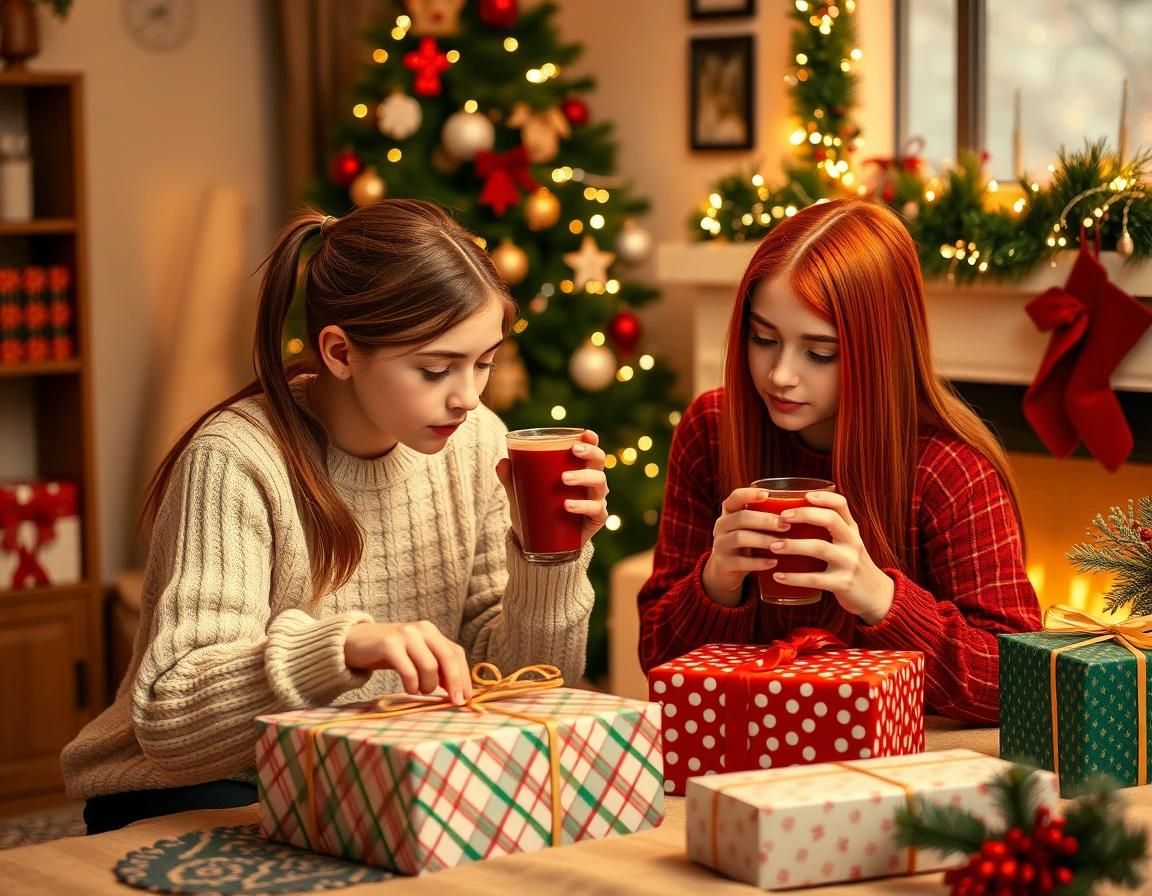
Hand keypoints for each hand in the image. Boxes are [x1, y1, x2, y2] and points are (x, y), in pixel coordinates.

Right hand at [343, 620, 471, 704]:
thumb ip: (435, 667)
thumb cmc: (389, 653)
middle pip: (448, 657)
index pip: (456, 653)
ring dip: (429, 686)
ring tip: (420, 691)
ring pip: (430, 666)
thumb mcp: (415, 656)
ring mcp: (406, 635)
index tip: (466, 697)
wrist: (354, 641)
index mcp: (432, 632)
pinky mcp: (388, 644)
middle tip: (455, 702)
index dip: (464, 676)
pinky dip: (412, 684)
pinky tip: (410, 689)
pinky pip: (408, 669)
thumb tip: (457, 689)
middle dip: (455, 682)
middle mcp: (422, 629)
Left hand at [495, 429, 608, 547]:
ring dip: (584, 477)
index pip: (590, 451)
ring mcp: (595, 500)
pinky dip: (583, 506)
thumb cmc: (536, 510)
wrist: (541, 545)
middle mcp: (591, 483)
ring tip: (564, 479)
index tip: (585, 433)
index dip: (591, 440)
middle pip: (599, 462)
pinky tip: (568, 505)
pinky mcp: (595, 520)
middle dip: (590, 453)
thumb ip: (511, 478)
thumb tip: (502, 462)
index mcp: (579, 469)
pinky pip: (596, 510)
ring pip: (600, 483)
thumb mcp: (521, 494)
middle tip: (574, 451)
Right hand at [701, 487, 789, 605]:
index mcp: (729, 512)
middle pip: (741, 518)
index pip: (735, 497)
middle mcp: (722, 526)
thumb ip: (768, 516)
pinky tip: (774, 563)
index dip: (749, 494)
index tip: (768, 494)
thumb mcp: (752, 527)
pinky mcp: (723, 565)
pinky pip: (739, 562)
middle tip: (786, 525)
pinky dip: (758, 562)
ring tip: (781, 544)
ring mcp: (720, 545)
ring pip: (739, 538)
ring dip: (762, 540)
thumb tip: (805, 506)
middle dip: (764, 520)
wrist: (725, 571)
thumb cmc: (747, 543)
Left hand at [765, 490, 894, 623]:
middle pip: (830, 520)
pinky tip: (778, 576)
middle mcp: (852, 543)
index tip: (803, 495)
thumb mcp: (848, 543)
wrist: (877, 595)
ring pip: (820, 548)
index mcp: (851, 530)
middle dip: (804, 515)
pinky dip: (794, 577)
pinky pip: (815, 579)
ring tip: (773, 546)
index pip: (841, 504)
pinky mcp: (843, 584)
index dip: (823, 497)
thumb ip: (831, 528)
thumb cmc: (853, 565)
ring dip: (794, 546)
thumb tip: (795, 511)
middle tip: (781, 517)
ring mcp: (849, 563)